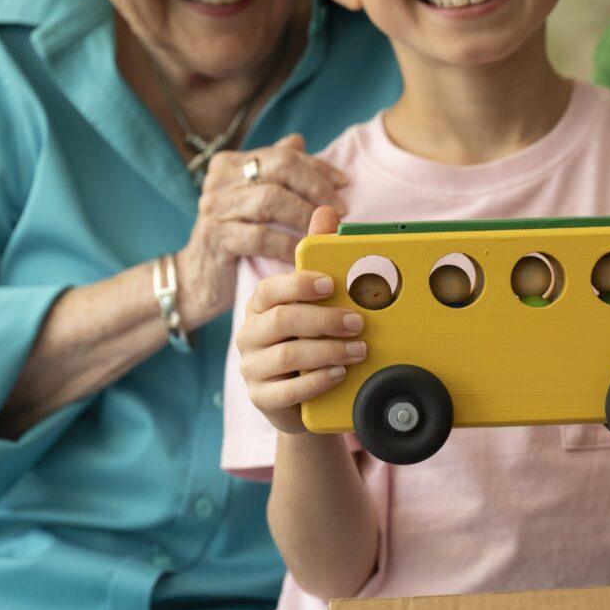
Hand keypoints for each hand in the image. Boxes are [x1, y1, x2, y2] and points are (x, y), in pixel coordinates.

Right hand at [175, 134, 349, 329]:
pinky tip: (304, 253)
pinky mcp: (215, 237)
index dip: (317, 168)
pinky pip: (260, 237)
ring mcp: (214, 207)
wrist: (201, 279)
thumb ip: (273, 171)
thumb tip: (298, 141)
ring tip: (326, 230)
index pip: (282, 155)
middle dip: (316, 187)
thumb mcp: (254, 202)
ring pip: (270, 200)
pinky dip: (288, 244)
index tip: (344, 183)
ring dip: (306, 215)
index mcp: (230, 164)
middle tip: (340, 209)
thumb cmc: (236, 238)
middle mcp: (219, 180)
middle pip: (278, 169)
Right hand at [235, 206, 366, 433]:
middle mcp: (251, 334)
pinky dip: (317, 380)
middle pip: (281, 321)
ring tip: (358, 351)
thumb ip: (319, 258)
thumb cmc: (311, 341)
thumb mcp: (316, 302)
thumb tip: (326, 211)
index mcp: (262, 305)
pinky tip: (339, 373)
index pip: (271, 289)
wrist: (304, 398)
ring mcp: (252, 368)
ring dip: (328, 351)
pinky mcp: (261, 398)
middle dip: (324, 320)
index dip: (300, 284)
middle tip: (358, 323)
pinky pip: (286, 391)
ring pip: (286, 356)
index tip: (331, 285)